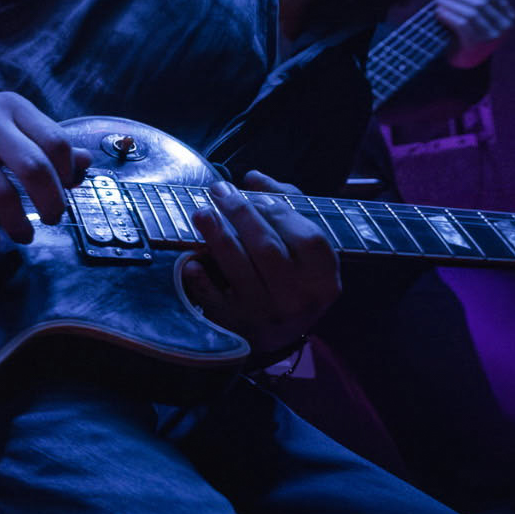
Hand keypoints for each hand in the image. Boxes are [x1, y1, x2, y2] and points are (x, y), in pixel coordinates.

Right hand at [0, 89, 90, 244]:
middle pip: (32, 167)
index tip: (66, 192)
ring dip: (17, 223)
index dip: (67, 175)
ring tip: (24, 235)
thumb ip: (46, 141)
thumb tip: (85, 165)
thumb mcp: (13, 119)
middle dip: (49, 202)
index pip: (55, 142)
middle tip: (52, 219)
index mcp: (13, 107)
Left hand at [182, 172, 338, 354]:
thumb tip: (253, 177)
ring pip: (241, 269)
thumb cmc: (289, 280)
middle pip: (268, 248)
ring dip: (218, 237)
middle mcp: (299, 300)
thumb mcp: (301, 248)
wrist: (274, 336)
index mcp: (324, 280)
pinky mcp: (237, 327)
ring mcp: (267, 316)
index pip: (308, 239)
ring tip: (201, 212)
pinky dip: (202, 280)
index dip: (279, 212)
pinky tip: (191, 262)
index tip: (252, 195)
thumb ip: (285, 206)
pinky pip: (215, 300)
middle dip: (240, 214)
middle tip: (218, 191)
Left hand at [435, 0, 514, 67]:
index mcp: (509, 17)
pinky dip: (449, 16)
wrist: (466, 64)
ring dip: (452, 4)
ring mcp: (491, 36)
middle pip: (481, 3)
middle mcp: (504, 27)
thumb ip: (478, 5)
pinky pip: (462, 24)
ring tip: (439, 2)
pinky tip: (439, 13)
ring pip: (471, 13)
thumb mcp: (480, 20)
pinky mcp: (476, 44)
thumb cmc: (470, 37)